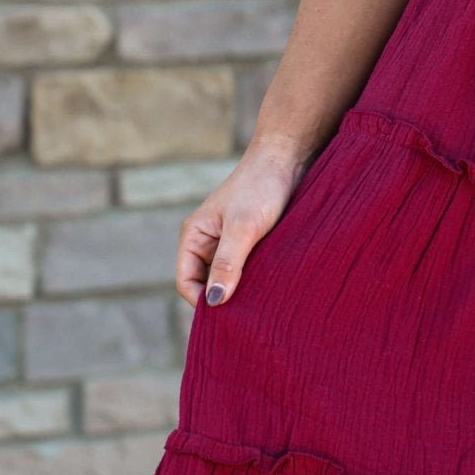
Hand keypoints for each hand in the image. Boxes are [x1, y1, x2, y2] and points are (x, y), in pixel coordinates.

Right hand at [174, 135, 313, 308]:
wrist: (288, 158)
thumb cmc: (261, 186)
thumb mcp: (244, 226)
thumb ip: (228, 262)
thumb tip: (214, 301)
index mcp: (194, 236)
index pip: (186, 282)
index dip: (202, 301)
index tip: (227, 315)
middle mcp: (207, 241)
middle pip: (206, 283)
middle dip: (222, 299)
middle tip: (246, 316)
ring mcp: (229, 242)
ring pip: (228, 278)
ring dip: (240, 290)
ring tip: (260, 303)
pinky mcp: (251, 242)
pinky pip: (246, 269)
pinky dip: (254, 280)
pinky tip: (270, 287)